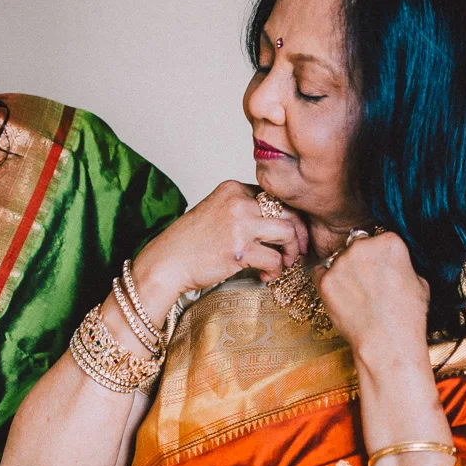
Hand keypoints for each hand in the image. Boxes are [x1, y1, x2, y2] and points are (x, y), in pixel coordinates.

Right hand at [129, 179, 306, 308]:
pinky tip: (265, 277)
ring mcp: (239, 224)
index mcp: (233, 188)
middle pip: (288, 212)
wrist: (167, 262)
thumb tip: (279, 222)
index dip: (289, 217)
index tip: (291, 234)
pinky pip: (274, 259)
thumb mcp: (216, 212)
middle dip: (298, 234)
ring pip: (287, 233)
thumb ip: (243, 210)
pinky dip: (274, 271)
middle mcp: (238, 201)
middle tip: (297, 251)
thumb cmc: (190, 242)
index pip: (275, 197)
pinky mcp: (239, 250)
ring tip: (282, 264)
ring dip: (290, 253)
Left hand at [316, 232, 430, 368]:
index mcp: (390, 241)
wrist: (387, 342)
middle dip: (361, 260)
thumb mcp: (420, 282)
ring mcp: (341, 262)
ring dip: (344, 271)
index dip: (381, 256)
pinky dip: (328, 283)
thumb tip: (395, 265)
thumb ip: (403, 266)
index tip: (382, 270)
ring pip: (338, 259)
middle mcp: (363, 245)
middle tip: (367, 283)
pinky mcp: (325, 280)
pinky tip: (341, 298)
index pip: (380, 239)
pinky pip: (321, 273)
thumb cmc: (408, 316)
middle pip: (357, 245)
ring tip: (356, 296)